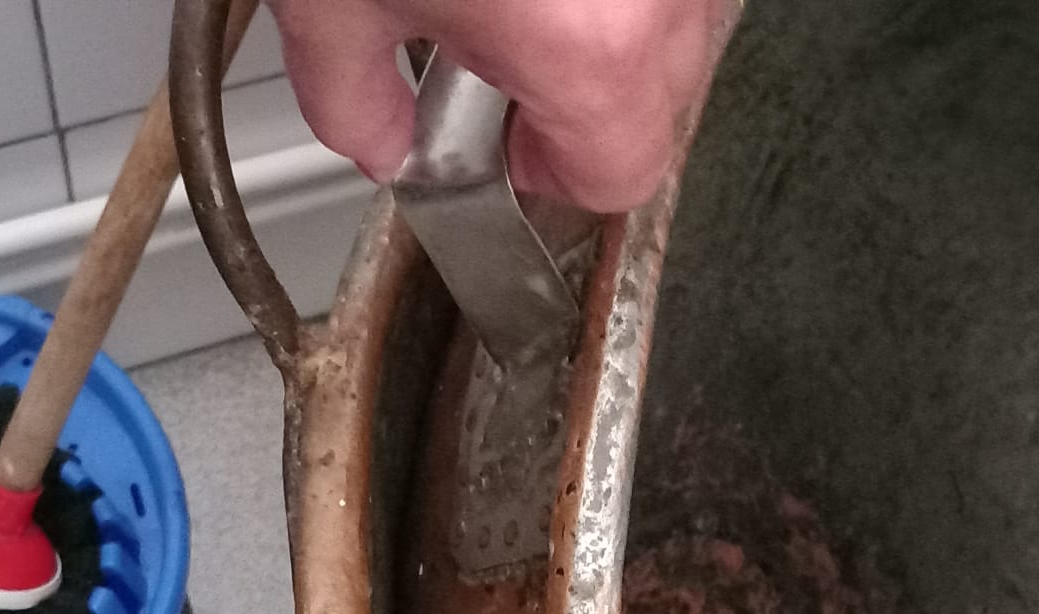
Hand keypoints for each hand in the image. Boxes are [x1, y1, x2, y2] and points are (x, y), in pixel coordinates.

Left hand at [267, 0, 739, 212]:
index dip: (556, 172)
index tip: (514, 150)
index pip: (622, 170)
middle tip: (512, 57)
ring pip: (684, 14)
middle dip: (591, 96)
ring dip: (617, 19)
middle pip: (668, 92)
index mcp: (593, 44)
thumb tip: (380, 144)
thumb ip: (354, 104)